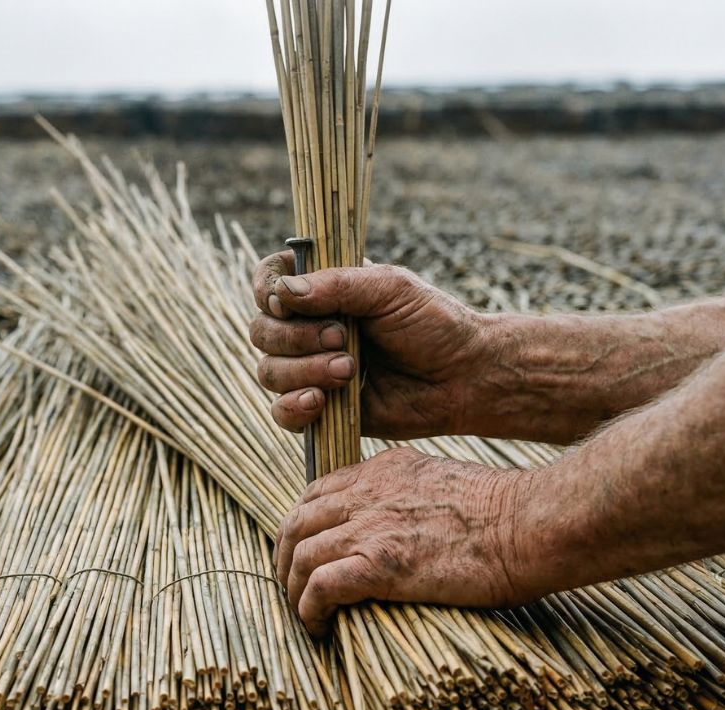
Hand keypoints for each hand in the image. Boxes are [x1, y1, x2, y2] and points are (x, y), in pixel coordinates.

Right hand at [250, 252, 486, 438]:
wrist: (463, 377)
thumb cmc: (434, 325)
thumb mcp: (390, 289)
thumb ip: (336, 285)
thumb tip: (283, 293)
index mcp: (323, 290)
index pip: (268, 281)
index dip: (266, 291)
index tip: (286, 302)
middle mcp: (309, 329)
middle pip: (261, 332)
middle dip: (295, 338)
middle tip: (343, 338)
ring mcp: (311, 370)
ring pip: (268, 372)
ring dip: (303, 371)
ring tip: (349, 371)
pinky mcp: (320, 410)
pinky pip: (281, 413)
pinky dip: (293, 407)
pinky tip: (321, 401)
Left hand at [274, 448, 539, 634]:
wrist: (531, 524)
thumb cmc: (507, 514)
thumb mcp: (446, 483)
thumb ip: (412, 496)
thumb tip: (404, 529)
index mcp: (384, 470)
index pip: (318, 491)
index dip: (302, 524)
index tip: (306, 551)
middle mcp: (368, 493)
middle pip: (297, 521)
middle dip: (285, 556)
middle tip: (293, 587)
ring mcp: (371, 527)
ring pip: (301, 555)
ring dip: (294, 590)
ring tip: (305, 615)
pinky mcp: (380, 565)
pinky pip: (321, 587)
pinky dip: (310, 610)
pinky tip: (320, 627)